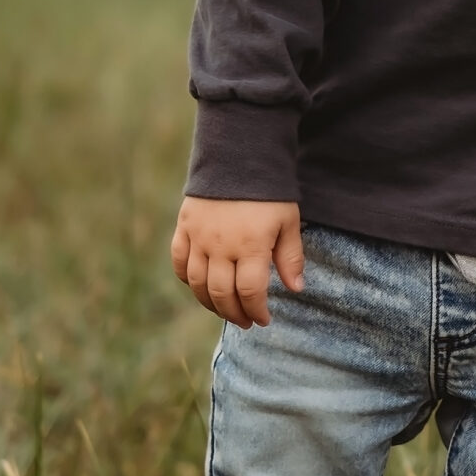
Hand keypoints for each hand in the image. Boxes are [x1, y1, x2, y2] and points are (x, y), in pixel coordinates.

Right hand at [170, 198, 304, 326]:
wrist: (239, 155)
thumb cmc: (269, 191)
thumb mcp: (288, 221)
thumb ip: (290, 257)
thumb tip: (296, 289)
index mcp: (251, 245)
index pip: (250, 292)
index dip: (257, 310)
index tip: (264, 319)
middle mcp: (221, 245)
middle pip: (221, 293)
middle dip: (235, 313)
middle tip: (245, 321)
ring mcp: (199, 237)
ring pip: (197, 283)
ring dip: (210, 303)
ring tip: (225, 309)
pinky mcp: (184, 226)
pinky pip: (179, 261)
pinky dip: (187, 278)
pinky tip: (200, 286)